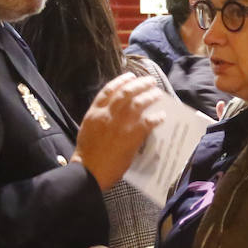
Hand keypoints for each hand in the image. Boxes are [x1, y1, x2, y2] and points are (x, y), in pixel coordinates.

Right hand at [73, 73, 164, 190]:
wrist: (88, 171)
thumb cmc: (86, 154)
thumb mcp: (88, 129)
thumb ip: (99, 119)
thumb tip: (113, 114)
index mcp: (95, 112)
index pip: (108, 90)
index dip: (120, 81)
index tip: (130, 76)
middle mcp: (107, 114)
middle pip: (125, 92)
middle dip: (139, 84)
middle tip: (149, 81)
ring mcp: (120, 124)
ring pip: (138, 103)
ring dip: (149, 96)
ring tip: (157, 93)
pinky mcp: (131, 136)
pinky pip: (148, 122)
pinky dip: (156, 118)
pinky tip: (161, 116)